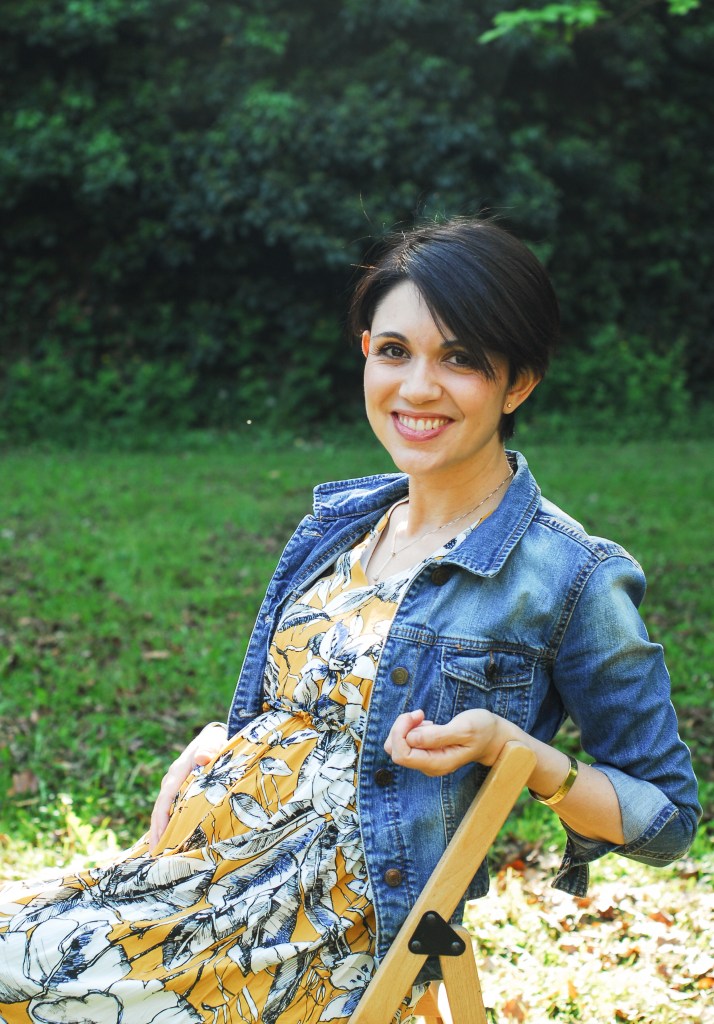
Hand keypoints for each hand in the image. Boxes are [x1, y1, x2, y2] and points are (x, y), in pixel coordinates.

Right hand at [149, 722, 226, 848]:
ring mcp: (173, 787)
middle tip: (154, 856)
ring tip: (158, 855)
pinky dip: (167, 825)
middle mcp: (171, 781)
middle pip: (160, 810)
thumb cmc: (214, 742)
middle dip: (157, 832)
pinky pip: (169, 811)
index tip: (160, 839)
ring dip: (160, 832)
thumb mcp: (213, 743)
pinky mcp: (178, 792)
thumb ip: (209, 749)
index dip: (161, 819)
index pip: (165, 799)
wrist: (212, 739)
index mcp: (177, 772)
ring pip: (163, 812)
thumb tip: (203, 758)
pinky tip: (168, 841)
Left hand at [384, 708, 501, 776]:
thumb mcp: (464, 729)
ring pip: (397, 745)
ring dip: (406, 727)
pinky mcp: (424, 752)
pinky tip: (428, 724)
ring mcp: (426, 759)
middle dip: (401, 727)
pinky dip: (411, 728)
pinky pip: (405, 741)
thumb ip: (438, 736)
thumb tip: (411, 738)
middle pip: (395, 750)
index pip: (402, 755)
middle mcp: (428, 765)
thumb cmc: (482, 731)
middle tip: (420, 713)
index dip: (400, 732)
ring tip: (426, 719)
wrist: (493, 737)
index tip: (417, 714)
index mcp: (437, 763)